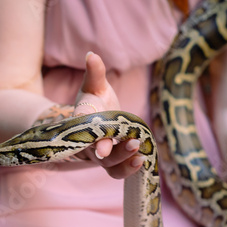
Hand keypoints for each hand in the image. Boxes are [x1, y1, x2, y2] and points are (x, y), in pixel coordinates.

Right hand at [74, 52, 144, 178]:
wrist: (94, 121)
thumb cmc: (94, 102)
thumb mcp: (94, 86)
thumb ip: (94, 73)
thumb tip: (92, 55)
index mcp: (83, 123)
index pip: (85, 131)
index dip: (93, 138)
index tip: (102, 145)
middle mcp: (89, 143)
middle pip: (100, 153)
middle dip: (116, 151)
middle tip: (134, 143)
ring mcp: (100, 156)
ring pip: (109, 166)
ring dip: (124, 163)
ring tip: (140, 155)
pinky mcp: (112, 163)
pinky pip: (118, 171)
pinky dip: (129, 169)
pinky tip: (143, 160)